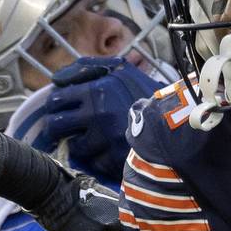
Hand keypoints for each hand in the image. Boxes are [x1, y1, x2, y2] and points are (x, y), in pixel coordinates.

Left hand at [45, 58, 161, 180]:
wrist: (175, 118)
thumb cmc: (144, 91)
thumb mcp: (120, 70)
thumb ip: (89, 67)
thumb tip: (56, 78)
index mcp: (97, 90)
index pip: (57, 99)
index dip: (55, 105)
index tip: (59, 109)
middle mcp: (98, 114)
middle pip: (57, 125)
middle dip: (57, 127)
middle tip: (62, 128)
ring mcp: (105, 138)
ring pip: (73, 146)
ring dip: (76, 144)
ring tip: (85, 140)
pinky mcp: (114, 158)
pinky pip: (93, 162)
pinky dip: (96, 158)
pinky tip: (104, 151)